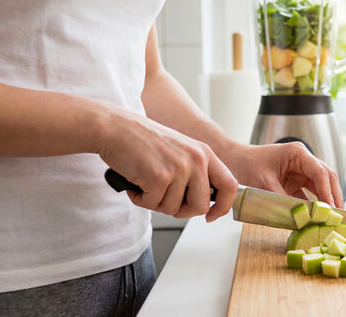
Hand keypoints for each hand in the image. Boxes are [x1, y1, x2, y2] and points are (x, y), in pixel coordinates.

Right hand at [97, 109, 237, 221]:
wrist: (115, 128)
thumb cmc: (143, 141)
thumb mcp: (181, 150)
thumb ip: (196, 171)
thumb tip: (205, 202)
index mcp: (205, 153)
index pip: (230, 186)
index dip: (223, 206)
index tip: (211, 216)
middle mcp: (197, 160)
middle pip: (201, 206)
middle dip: (182, 211)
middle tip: (164, 200)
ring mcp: (179, 168)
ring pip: (174, 209)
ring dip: (156, 203)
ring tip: (146, 184)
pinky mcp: (159, 177)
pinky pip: (154, 205)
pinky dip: (141, 200)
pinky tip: (135, 184)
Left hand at [221, 142, 343, 207]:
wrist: (231, 162)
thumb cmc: (245, 165)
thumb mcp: (263, 184)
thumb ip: (283, 200)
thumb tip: (300, 217)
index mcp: (297, 153)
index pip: (320, 172)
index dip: (327, 191)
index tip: (330, 208)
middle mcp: (303, 161)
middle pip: (326, 178)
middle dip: (333, 196)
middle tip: (338, 214)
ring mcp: (300, 171)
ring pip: (320, 187)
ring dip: (325, 201)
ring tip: (331, 218)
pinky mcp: (294, 182)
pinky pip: (309, 194)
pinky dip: (313, 206)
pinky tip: (315, 218)